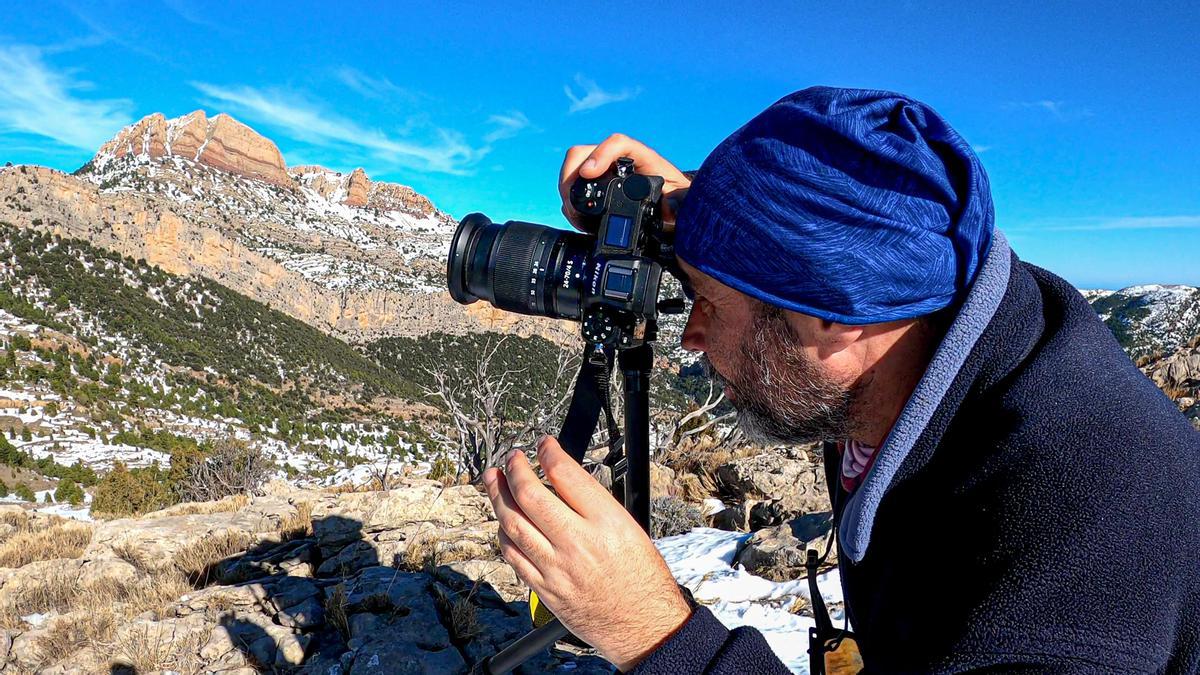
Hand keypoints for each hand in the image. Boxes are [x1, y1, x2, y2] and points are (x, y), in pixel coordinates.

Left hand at [482, 436, 691, 670]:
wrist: (644, 626)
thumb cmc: (643, 578)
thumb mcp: (630, 528)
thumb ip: (594, 504)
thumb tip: (563, 478)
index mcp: (606, 522)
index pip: (565, 474)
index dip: (548, 452)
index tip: (543, 444)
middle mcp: (578, 543)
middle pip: (530, 496)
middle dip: (515, 469)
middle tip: (511, 458)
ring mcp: (557, 568)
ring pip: (513, 524)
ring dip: (498, 496)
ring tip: (493, 480)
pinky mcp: (545, 589)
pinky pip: (513, 556)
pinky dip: (504, 534)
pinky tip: (503, 522)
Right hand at [559, 134, 691, 231]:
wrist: (674, 206)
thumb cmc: (679, 199)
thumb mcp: (685, 202)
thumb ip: (678, 205)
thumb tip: (666, 211)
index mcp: (643, 158)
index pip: (618, 143)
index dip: (601, 154)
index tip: (590, 173)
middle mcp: (620, 160)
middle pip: (584, 152)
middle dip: (571, 174)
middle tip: (571, 202)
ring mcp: (605, 170)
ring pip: (575, 165)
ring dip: (567, 186)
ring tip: (573, 212)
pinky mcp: (597, 183)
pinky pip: (574, 182)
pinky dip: (569, 196)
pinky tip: (576, 215)